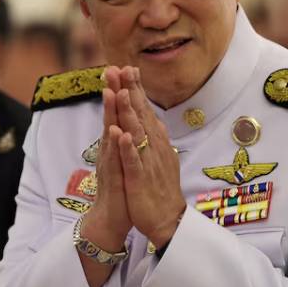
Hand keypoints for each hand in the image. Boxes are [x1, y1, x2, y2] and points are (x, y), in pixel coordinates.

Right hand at [79, 66, 131, 252]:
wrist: (112, 219)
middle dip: (112, 92)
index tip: (124, 68)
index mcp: (117, 144)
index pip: (119, 113)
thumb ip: (125, 140)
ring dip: (110, 113)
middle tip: (111, 68)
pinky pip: (115, 160)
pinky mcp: (113, 179)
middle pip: (111, 116)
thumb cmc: (121, 189)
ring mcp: (110, 163)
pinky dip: (116, 146)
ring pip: (110, 134)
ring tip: (111, 91)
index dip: (122, 91)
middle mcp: (110, 150)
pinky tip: (116, 132)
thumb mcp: (125, 160)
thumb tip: (128, 122)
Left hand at [115, 66, 185, 247]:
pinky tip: (121, 134)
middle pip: (141, 114)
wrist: (167, 219)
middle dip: (130, 90)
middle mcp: (154, 147)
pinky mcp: (140, 179)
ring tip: (120, 92)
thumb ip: (154, 137)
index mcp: (155, 141)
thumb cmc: (159, 187)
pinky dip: (128, 148)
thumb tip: (153, 120)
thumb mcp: (157, 156)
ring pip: (137, 133)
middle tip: (121, 68)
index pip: (144, 109)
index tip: (126, 67)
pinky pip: (133, 161)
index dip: (135, 89)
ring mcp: (148, 162)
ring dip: (129, 112)